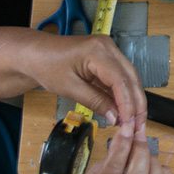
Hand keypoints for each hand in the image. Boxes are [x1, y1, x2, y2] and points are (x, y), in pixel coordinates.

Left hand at [24, 34, 145, 128]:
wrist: (34, 53)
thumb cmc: (46, 67)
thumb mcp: (69, 88)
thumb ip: (96, 101)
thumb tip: (116, 118)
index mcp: (98, 51)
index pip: (121, 80)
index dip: (128, 103)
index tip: (129, 123)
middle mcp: (109, 47)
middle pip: (131, 78)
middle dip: (137, 103)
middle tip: (138, 125)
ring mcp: (110, 51)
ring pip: (129, 78)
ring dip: (133, 100)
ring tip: (134, 121)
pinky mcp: (108, 58)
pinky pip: (120, 77)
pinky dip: (123, 94)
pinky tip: (124, 110)